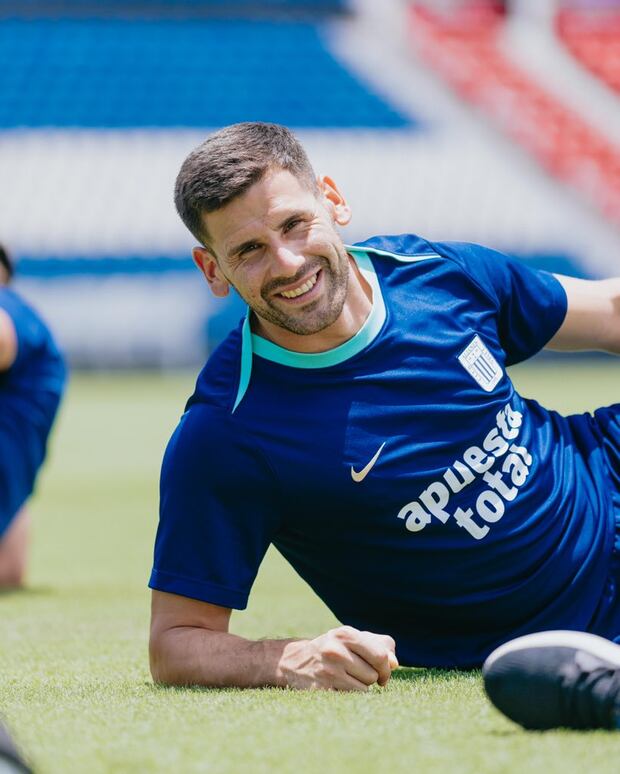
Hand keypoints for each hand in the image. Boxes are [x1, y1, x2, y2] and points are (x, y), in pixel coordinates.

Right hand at [277, 625, 397, 690]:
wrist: (294, 661)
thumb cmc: (333, 648)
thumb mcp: (353, 638)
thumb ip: (380, 645)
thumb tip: (394, 664)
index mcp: (345, 633)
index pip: (380, 655)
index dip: (385, 669)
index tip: (381, 674)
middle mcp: (335, 650)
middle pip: (372, 676)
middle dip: (369, 678)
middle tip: (356, 673)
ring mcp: (327, 671)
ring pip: (363, 690)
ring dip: (359, 688)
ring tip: (345, 679)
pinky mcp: (320, 690)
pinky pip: (350, 700)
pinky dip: (348, 697)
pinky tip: (336, 687)